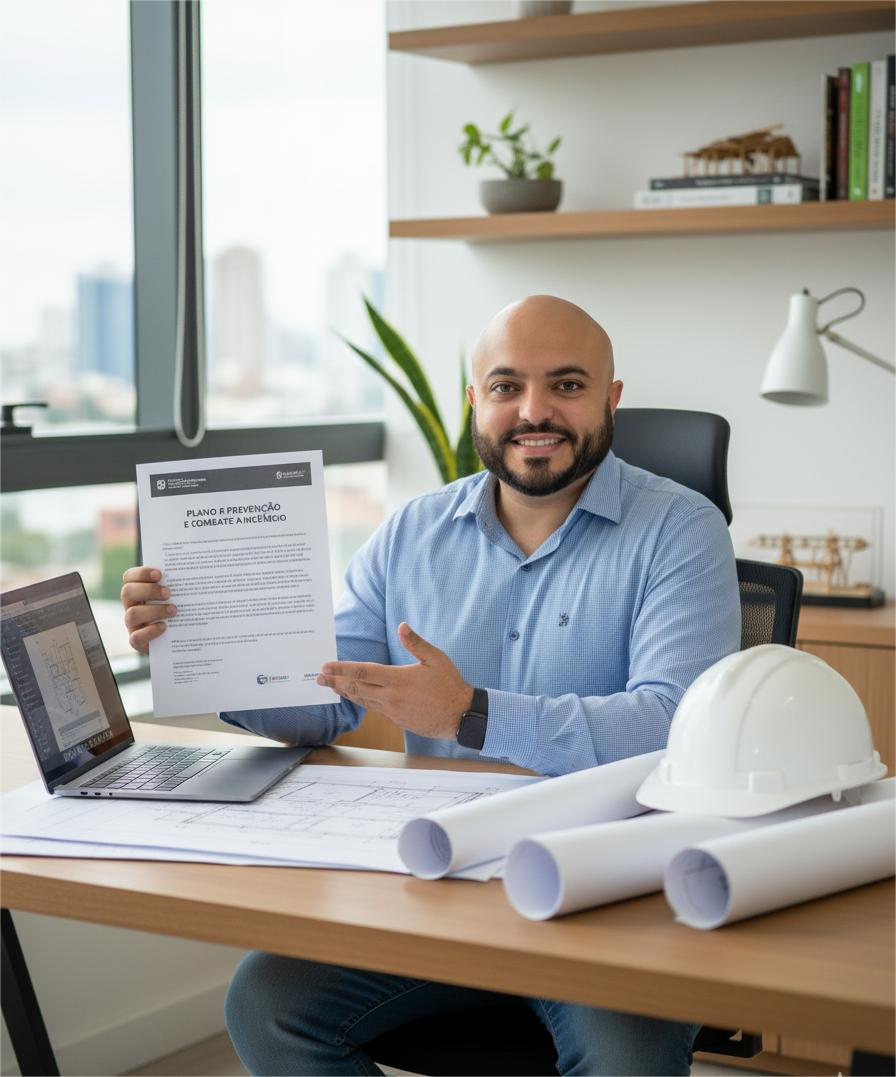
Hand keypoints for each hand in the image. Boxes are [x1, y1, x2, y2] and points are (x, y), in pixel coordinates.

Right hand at [120, 566, 176, 654]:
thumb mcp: (178, 596)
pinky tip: (165, 627)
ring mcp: (133, 624)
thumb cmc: (178, 610)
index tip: (159, 574)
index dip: (141, 573)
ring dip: (154, 610)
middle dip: (149, 590)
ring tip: (173, 610)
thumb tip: (200, 570)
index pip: (130, 577)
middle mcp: (132, 605)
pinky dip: (150, 631)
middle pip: (128, 592)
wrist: (177, 640)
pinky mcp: (137, 641)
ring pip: (132, 614)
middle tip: (168, 593)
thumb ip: (180, 584)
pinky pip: (136, 637)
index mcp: (138, 590)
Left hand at [317, 623, 471, 740]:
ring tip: (332, 686)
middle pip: (356, 688)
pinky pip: (374, 709)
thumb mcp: (436, 659)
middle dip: (335, 682)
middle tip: (319, 678)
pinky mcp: (397, 720)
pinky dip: (361, 701)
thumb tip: (402, 626)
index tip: (326, 666)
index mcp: (398, 679)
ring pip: (363, 701)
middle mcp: (391, 697)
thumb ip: (416, 643)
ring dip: (345, 692)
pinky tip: (356, 697)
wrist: (461, 717)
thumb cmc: (450, 686)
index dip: (342, 669)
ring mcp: (393, 711)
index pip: (363, 672)